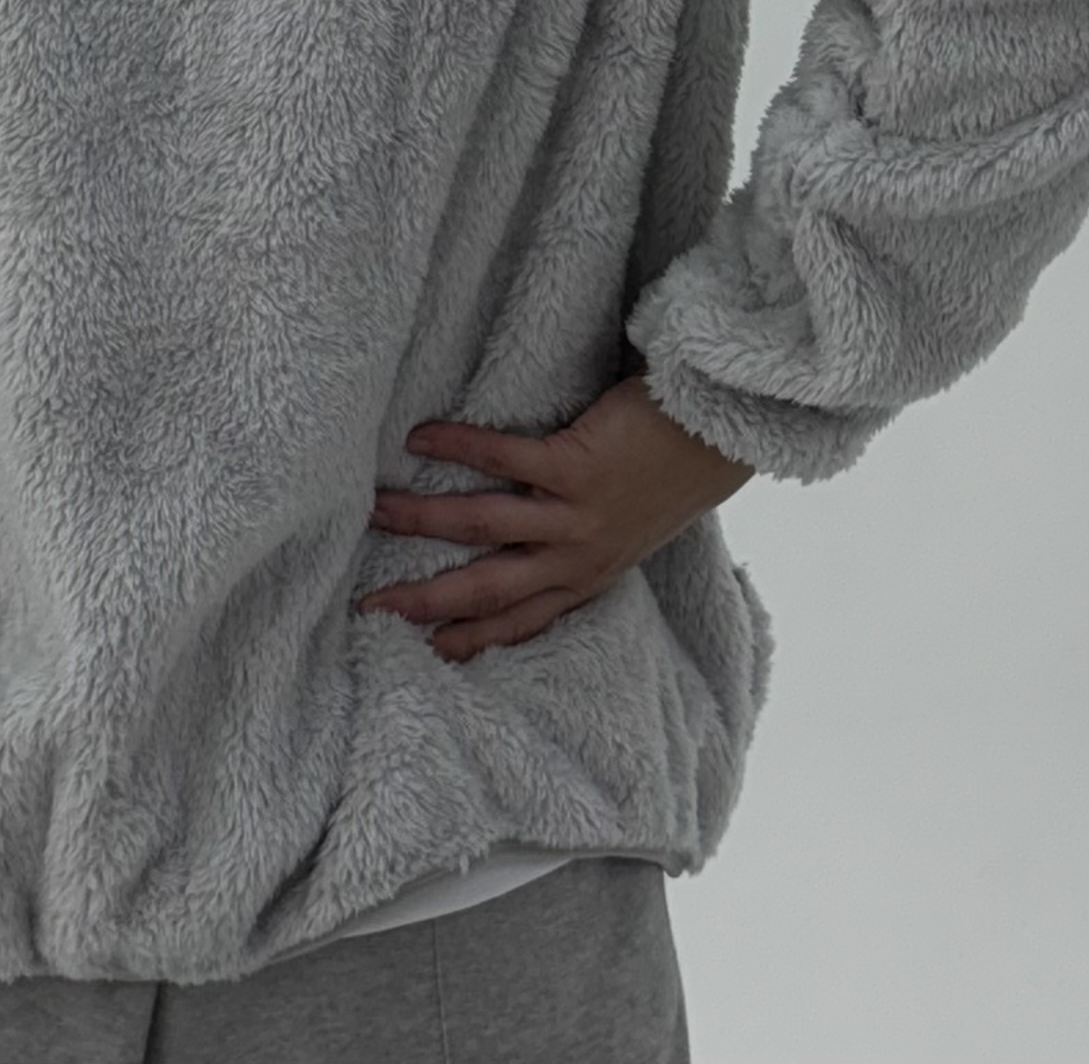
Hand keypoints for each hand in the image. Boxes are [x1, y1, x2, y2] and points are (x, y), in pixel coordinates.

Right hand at [357, 370, 754, 661]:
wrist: (717, 438)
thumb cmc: (669, 472)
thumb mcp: (625, 527)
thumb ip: (580, 536)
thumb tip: (530, 524)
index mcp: (586, 575)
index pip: (520, 619)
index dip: (472, 638)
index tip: (425, 650)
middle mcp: (577, 557)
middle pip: (488, 589)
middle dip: (427, 602)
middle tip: (371, 606)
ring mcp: (576, 516)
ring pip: (484, 526)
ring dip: (425, 520)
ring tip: (376, 510)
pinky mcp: (576, 468)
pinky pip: (505, 459)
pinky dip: (459, 448)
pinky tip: (422, 438)